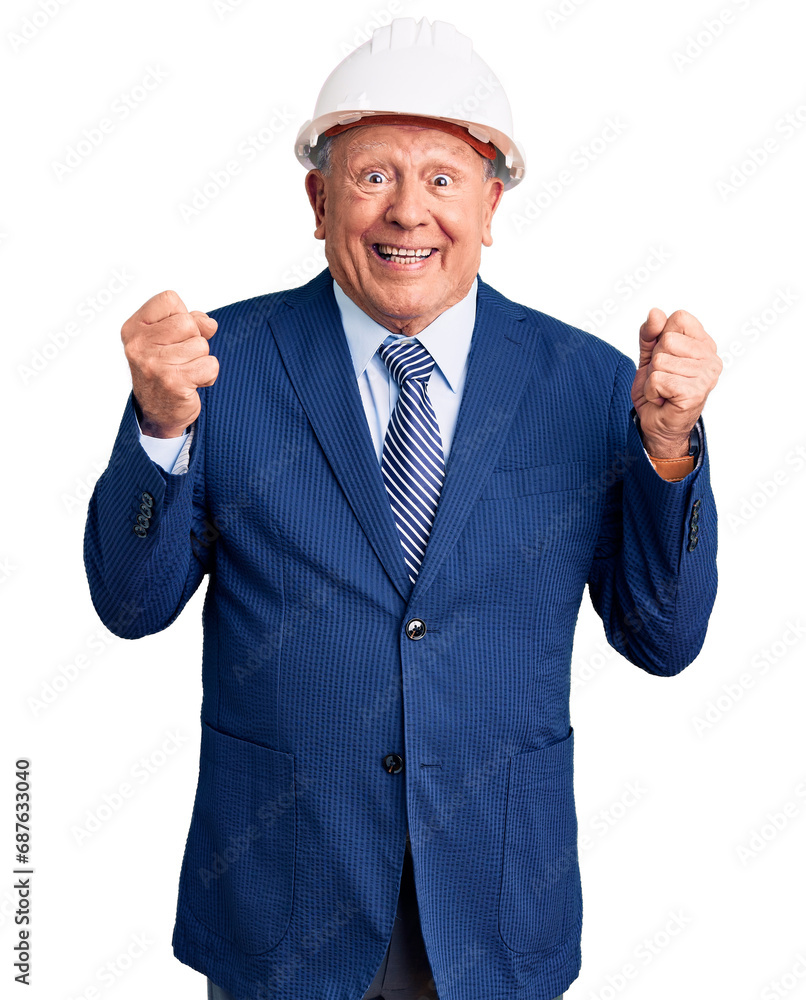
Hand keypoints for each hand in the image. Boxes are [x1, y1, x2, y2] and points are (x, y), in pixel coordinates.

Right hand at [121, 290, 218, 437]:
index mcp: (134, 327)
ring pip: (201, 344)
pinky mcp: (173, 382)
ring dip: (200, 359)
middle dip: (193, 340)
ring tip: (185, 371)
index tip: (173, 336)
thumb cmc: (165, 370)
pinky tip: (192, 383)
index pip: (169, 299)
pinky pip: (210, 365)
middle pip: (188, 322)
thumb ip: (190, 321)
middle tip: (180, 358)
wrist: (158, 413)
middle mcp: (139, 344)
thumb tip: (209, 324)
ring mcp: (154, 363)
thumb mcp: (169, 338)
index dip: (181, 315)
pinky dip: (208, 375)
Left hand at [631, 307, 721, 457]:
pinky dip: (652, 391)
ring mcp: (705, 376)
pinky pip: (657, 379)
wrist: (656, 424)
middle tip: (663, 378)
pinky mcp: (694, 392)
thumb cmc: (657, 390)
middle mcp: (711, 358)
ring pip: (660, 361)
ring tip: (663, 390)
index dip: (662, 335)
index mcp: (704, 344)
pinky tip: (663, 399)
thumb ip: (650, 333)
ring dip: (653, 378)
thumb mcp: (649, 356)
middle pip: (668, 339)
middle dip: (655, 360)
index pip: (679, 317)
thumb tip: (655, 313)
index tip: (665, 355)